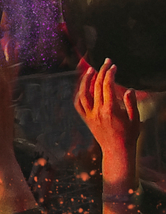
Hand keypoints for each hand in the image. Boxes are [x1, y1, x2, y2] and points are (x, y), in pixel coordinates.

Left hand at [76, 61, 138, 182]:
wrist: (117, 151)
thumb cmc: (129, 136)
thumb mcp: (135, 120)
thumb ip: (132, 104)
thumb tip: (129, 89)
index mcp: (111, 109)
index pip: (108, 86)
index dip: (109, 74)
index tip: (113, 66)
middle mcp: (98, 111)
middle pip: (97, 86)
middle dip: (102, 72)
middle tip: (106, 62)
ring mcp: (90, 115)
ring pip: (83, 93)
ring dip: (86, 80)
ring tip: (91, 70)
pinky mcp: (86, 119)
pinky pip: (78, 104)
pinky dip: (79, 94)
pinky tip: (82, 86)